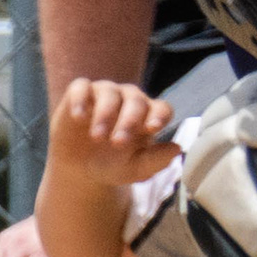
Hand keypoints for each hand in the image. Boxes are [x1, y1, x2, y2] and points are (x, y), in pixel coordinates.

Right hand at [49, 79, 179, 189]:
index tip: (153, 129)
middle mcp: (130, 99)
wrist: (79, 168)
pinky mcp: (80, 93)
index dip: (159, 116)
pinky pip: (81, 88)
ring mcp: (105, 93)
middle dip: (129, 121)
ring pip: (110, 93)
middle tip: (118, 143)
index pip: (161, 109)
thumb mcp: (135, 168)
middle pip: (136, 102)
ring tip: (97, 137)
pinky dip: (80, 99)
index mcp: (149, 115)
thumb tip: (177, 149)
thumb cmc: (114, 165)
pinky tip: (79, 117)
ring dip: (105, 115)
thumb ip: (156, 160)